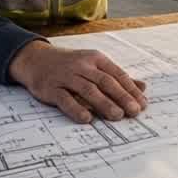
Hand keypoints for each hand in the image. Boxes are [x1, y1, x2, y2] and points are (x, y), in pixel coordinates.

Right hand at [8, 41, 148, 123]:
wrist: (35, 59)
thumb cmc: (70, 65)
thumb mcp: (94, 65)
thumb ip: (117, 77)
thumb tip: (142, 87)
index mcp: (95, 59)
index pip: (117, 74)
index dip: (131, 90)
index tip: (142, 104)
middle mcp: (82, 66)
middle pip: (105, 82)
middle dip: (122, 97)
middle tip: (134, 111)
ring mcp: (66, 76)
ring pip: (88, 90)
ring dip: (104, 103)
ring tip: (117, 115)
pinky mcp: (51, 88)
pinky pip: (65, 99)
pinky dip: (76, 108)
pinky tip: (87, 118)